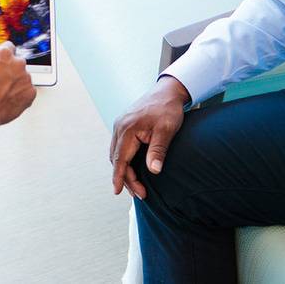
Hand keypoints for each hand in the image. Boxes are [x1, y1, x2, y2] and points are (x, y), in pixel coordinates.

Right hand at [0, 42, 36, 125]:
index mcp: (4, 54)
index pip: (8, 47)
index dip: (3, 56)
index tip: (2, 61)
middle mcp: (18, 63)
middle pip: (17, 63)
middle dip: (10, 70)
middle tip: (0, 80)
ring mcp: (26, 78)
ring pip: (22, 77)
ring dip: (15, 82)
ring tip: (2, 92)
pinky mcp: (31, 92)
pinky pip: (27, 91)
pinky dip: (20, 94)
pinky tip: (9, 98)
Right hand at [109, 76, 189, 198]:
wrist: (167, 91)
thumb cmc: (168, 109)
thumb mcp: (167, 129)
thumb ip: (158, 149)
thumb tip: (154, 171)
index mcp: (127, 128)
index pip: (120, 159)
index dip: (119, 177)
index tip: (117, 192)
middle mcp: (119, 127)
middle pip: (117, 159)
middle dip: (125, 178)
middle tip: (140, 194)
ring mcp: (120, 126)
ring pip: (117, 154)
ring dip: (124, 171)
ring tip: (137, 187)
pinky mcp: (124, 126)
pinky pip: (120, 147)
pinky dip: (124, 161)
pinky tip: (133, 169)